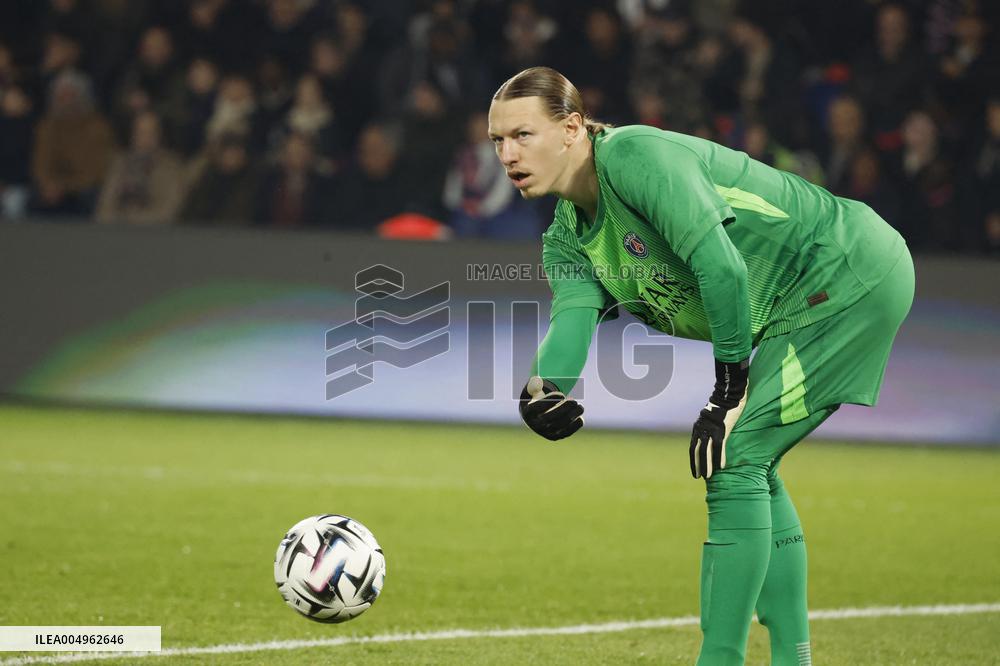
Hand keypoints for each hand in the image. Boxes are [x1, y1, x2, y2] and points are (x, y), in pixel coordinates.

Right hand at [519, 376, 583, 440]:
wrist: (537, 416)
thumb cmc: (538, 399)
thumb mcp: (534, 391)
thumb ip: (536, 384)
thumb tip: (539, 381)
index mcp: (528, 412)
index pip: (536, 408)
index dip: (549, 401)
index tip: (562, 394)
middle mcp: (535, 424)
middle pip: (548, 418)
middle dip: (563, 409)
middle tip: (574, 400)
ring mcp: (545, 432)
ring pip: (558, 426)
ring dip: (571, 416)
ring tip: (580, 406)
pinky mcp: (554, 436)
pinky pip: (565, 433)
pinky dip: (574, 426)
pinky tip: (580, 417)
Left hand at [690, 358, 749, 478]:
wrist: (728, 391)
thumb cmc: (722, 403)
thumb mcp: (711, 415)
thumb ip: (709, 425)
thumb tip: (710, 434)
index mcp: (698, 426)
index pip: (693, 447)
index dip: (693, 460)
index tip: (694, 470)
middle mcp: (702, 428)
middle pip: (697, 451)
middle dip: (698, 465)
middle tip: (699, 477)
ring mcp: (712, 429)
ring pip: (707, 451)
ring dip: (707, 465)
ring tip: (708, 476)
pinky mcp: (722, 428)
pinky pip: (720, 446)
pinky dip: (720, 458)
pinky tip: (721, 467)